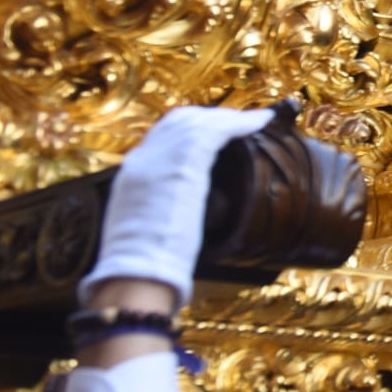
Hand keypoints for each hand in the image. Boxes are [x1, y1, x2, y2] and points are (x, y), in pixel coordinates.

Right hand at [81, 104, 276, 306]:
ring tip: (254, 120)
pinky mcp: (185, 163)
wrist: (136, 273)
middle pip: (180, 122)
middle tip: (237, 122)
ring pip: (199, 122)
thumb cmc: (144, 266)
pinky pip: (216, 130)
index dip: (189, 131)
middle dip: (210, 118)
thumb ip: (160, 210)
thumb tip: (180, 212)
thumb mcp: (145, 229)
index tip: (213, 131)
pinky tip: (260, 122)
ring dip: (230, 118)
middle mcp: (144, 159)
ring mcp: (161, 158)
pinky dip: (240, 123)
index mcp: (131, 175)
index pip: (161, 139)